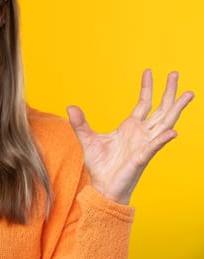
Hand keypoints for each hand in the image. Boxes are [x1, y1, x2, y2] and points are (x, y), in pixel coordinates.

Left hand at [67, 69, 193, 203]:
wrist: (102, 187)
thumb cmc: (101, 165)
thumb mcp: (87, 139)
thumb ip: (80, 123)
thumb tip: (70, 107)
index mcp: (131, 127)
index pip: (144, 103)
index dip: (147, 88)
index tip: (148, 71)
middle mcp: (142, 133)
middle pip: (160, 109)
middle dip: (168, 92)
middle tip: (174, 73)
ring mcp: (145, 145)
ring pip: (165, 123)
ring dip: (176, 109)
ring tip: (187, 94)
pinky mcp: (142, 158)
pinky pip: (155, 146)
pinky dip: (163, 139)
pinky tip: (173, 132)